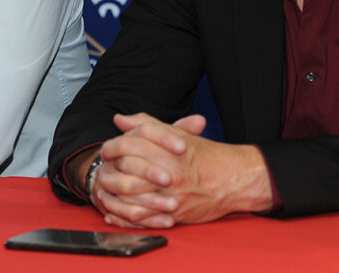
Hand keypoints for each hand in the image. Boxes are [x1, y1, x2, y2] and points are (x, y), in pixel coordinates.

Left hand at [92, 112, 270, 227]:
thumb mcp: (177, 133)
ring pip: (132, 197)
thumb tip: (119, 119)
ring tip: (106, 191)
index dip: (112, 147)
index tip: (106, 151)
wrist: (235, 179)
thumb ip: (146, 124)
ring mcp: (172, 195)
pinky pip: (145, 218)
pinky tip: (115, 212)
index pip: (129, 145)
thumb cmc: (206, 154)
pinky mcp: (176, 214)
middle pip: (127, 172)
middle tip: (103, 173)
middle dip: (110, 172)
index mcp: (167, 150)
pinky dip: (126, 217)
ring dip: (115, 195)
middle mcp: (169, 172)